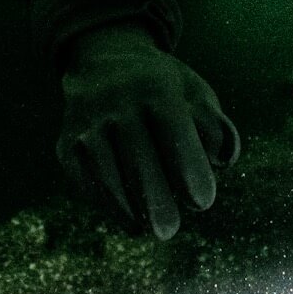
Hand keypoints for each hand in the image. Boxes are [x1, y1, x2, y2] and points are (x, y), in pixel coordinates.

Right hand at [56, 24, 240, 239]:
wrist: (104, 63)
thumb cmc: (165, 91)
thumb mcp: (195, 95)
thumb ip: (217, 127)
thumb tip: (224, 160)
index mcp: (156, 87)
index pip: (172, 129)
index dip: (187, 167)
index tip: (202, 202)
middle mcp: (116, 101)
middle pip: (136, 155)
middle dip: (153, 197)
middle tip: (169, 230)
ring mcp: (87, 123)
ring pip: (105, 169)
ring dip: (126, 205)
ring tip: (149, 230)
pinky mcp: (67, 144)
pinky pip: (83, 178)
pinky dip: (105, 203)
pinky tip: (130, 221)